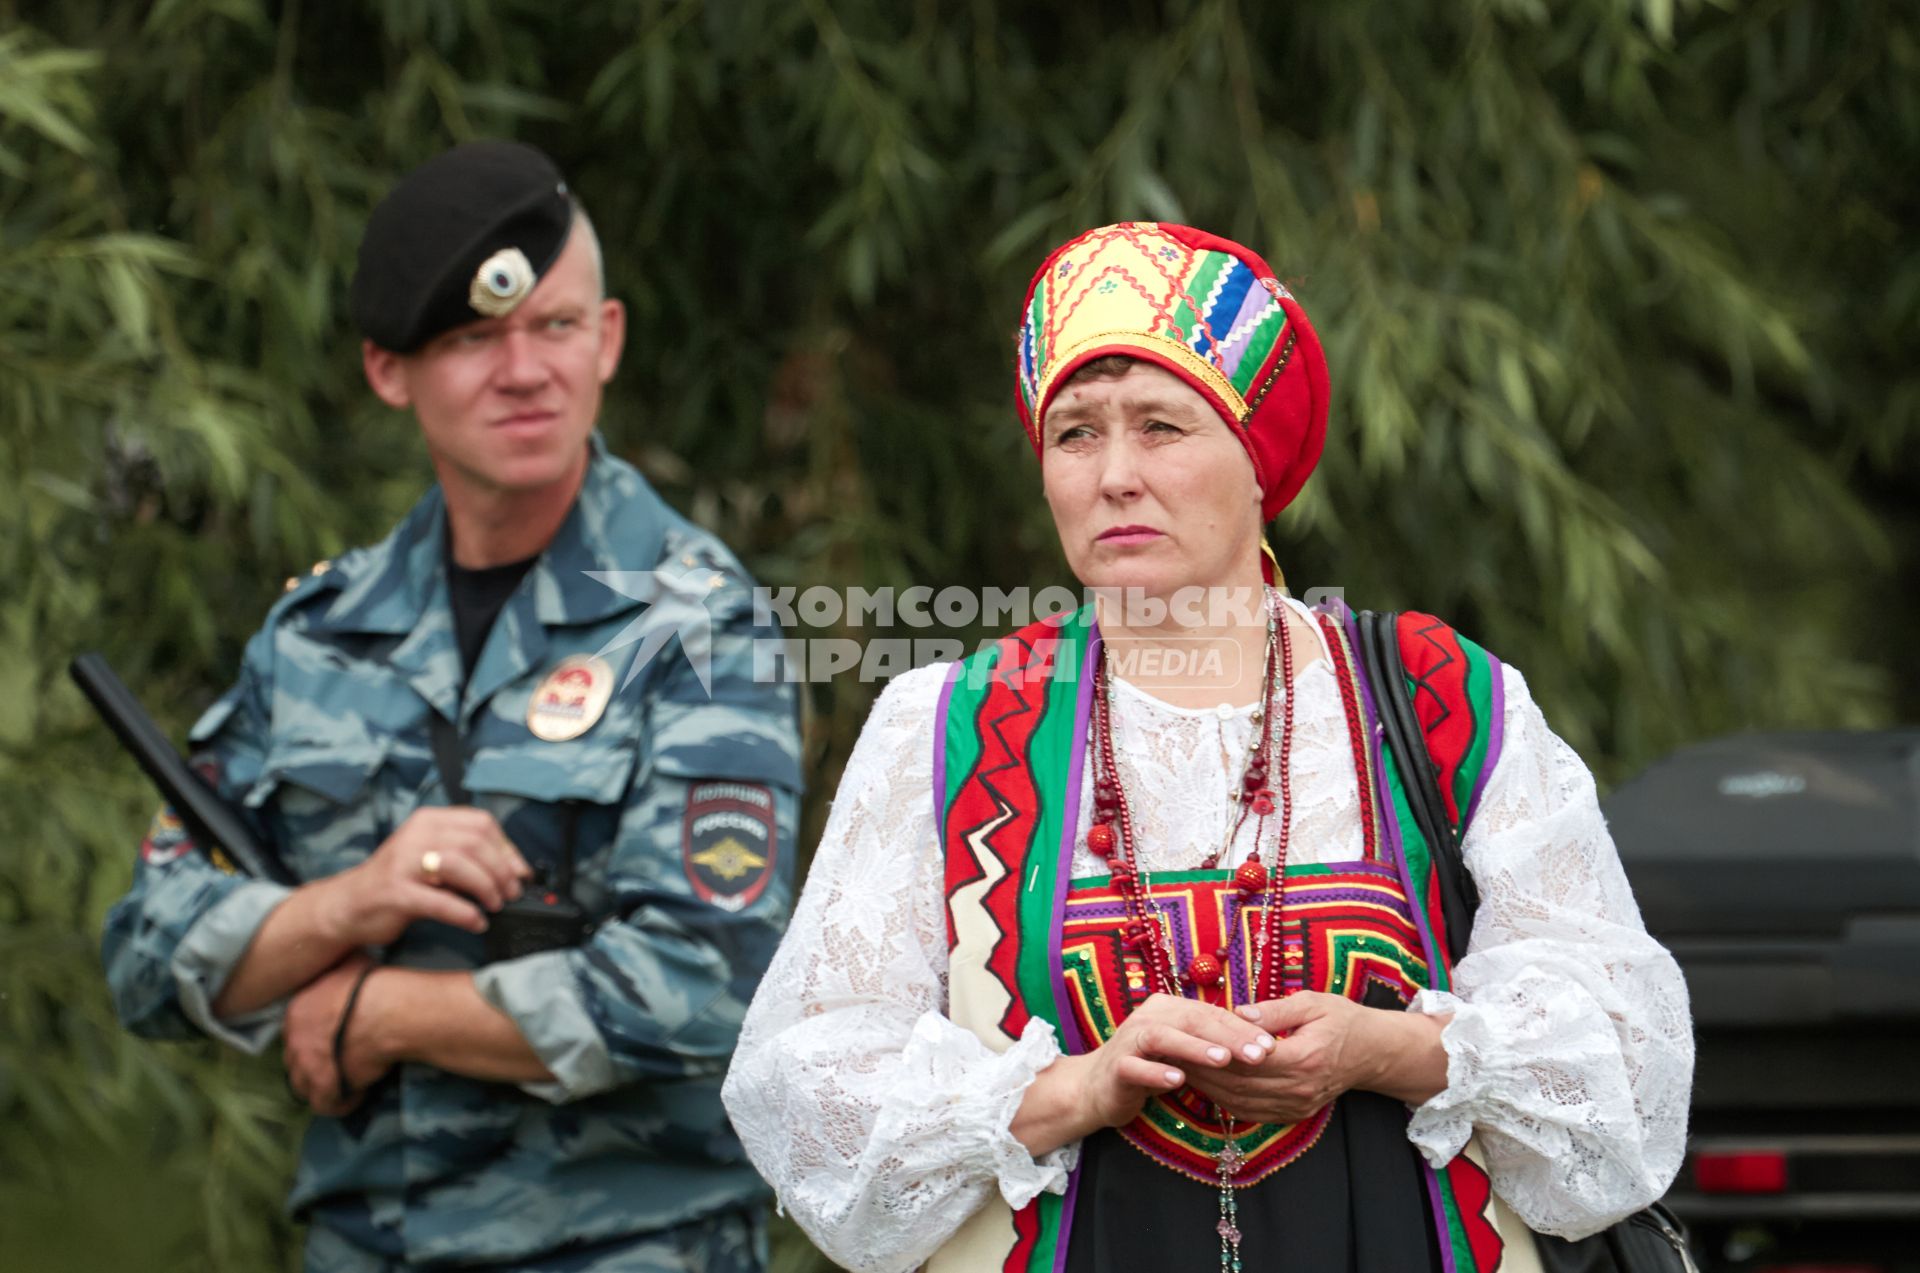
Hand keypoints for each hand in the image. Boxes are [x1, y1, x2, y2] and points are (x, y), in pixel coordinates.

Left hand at [283, 954, 389, 1116]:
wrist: (386, 1011)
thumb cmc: (373, 984)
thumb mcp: (350, 963)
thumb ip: (339, 969)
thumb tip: (347, 962)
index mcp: (297, 1009)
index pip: (296, 1032)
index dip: (314, 1039)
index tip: (335, 1040)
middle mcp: (294, 1038)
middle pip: (295, 1060)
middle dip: (314, 1064)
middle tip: (340, 1062)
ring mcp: (305, 1065)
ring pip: (303, 1085)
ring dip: (323, 1086)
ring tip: (347, 1083)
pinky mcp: (322, 1086)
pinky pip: (324, 1104)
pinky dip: (341, 1103)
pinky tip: (359, 1094)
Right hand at [315, 807, 531, 946]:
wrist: (348, 906)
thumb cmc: (399, 882)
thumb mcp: (432, 856)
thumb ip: (467, 855)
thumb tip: (516, 869)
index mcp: (429, 820)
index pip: (481, 823)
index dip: (507, 848)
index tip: (520, 871)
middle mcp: (416, 835)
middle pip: (475, 844)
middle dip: (502, 871)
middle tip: (511, 893)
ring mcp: (403, 863)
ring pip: (461, 867)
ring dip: (487, 888)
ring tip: (495, 905)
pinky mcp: (396, 893)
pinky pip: (441, 902)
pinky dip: (466, 914)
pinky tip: (476, 922)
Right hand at [1012, 994, 1275, 1155]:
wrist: (1097, 1088)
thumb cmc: (1149, 1067)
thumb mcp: (1183, 1050)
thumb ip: (1209, 1042)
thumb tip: (1258, 1043)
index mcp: (1169, 1008)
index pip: (1211, 1013)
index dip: (1242, 1027)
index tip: (1271, 1044)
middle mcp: (1149, 1017)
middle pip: (1192, 1019)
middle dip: (1228, 1036)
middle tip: (1259, 1053)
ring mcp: (1129, 1040)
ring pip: (1164, 1037)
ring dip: (1195, 1047)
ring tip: (1224, 1060)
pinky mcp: (1116, 1066)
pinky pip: (1136, 1066)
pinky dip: (1157, 1071)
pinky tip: (1179, 1080)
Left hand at [1183, 993, 1448, 1124]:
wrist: (1373, 1053)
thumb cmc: (1342, 1019)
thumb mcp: (1312, 1003)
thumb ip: (1274, 1010)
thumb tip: (1237, 1012)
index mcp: (1304, 1057)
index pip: (1247, 1057)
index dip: (1213, 1048)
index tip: (1184, 1035)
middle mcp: (1299, 1088)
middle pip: (1238, 1083)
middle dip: (1201, 1069)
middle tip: (1169, 1052)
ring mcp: (1297, 1106)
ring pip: (1240, 1102)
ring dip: (1206, 1087)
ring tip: (1178, 1068)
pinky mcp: (1293, 1115)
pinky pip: (1250, 1112)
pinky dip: (1223, 1100)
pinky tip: (1204, 1084)